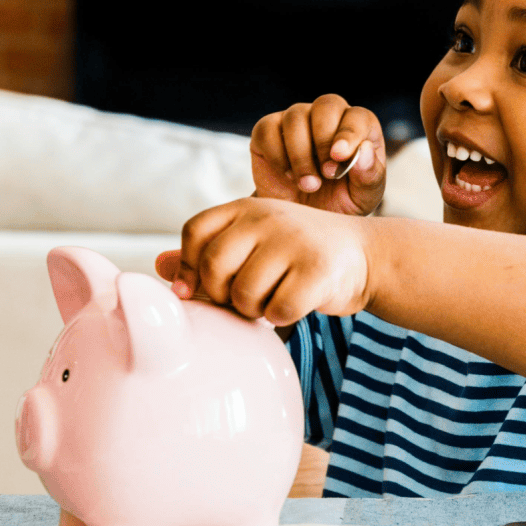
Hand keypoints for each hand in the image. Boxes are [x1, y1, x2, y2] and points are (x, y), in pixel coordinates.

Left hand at [154, 198, 373, 325]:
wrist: (367, 256)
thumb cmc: (300, 254)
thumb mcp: (256, 243)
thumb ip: (209, 254)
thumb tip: (158, 267)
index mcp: (247, 207)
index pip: (197, 232)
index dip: (192, 266)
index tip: (203, 289)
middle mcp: (268, 217)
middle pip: (215, 266)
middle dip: (222, 295)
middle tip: (243, 300)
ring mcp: (294, 241)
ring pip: (245, 293)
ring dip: (254, 310)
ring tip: (272, 300)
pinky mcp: (318, 270)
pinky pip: (278, 310)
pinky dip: (281, 317)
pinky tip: (294, 306)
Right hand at [250, 94, 385, 215]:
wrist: (302, 222)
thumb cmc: (338, 204)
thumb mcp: (362, 198)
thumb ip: (369, 175)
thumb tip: (365, 150)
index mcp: (358, 130)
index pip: (357, 116)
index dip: (349, 132)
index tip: (340, 156)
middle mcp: (327, 118)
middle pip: (326, 105)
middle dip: (325, 140)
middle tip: (327, 174)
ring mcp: (295, 122)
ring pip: (295, 116)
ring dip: (301, 154)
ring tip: (309, 185)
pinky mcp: (267, 132)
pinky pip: (267, 129)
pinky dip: (277, 155)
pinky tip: (288, 176)